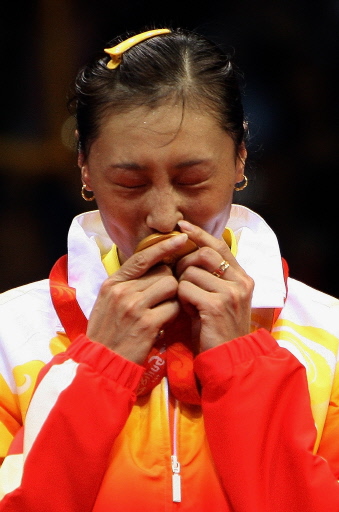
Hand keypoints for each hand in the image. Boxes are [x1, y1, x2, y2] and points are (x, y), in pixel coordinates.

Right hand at [87, 233, 188, 363]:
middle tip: (165, 297)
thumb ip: (127, 284)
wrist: (102, 363)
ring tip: (163, 310)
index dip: (163, 246)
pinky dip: (173, 314)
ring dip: (173, 297)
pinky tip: (163, 323)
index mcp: (112, 283)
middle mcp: (122, 291)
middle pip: (163, 272)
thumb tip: (155, 266)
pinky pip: (173, 307)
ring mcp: (134, 306)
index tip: (181, 238)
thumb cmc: (107, 332)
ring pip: (171, 286)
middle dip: (169, 282)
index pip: (142, 256)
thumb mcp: (108, 302)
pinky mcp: (147, 323)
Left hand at [175, 220, 253, 351]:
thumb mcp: (219, 299)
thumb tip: (187, 254)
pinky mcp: (216, 305)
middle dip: (184, 261)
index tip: (182, 226)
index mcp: (243, 278)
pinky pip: (186, 288)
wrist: (228, 360)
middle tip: (179, 277)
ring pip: (191, 271)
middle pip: (203, 253)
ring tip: (188, 301)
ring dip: (182, 284)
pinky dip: (181, 298)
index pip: (219, 245)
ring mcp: (230, 293)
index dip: (199, 234)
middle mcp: (241, 282)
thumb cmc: (217, 330)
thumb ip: (209, 278)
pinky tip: (188, 311)